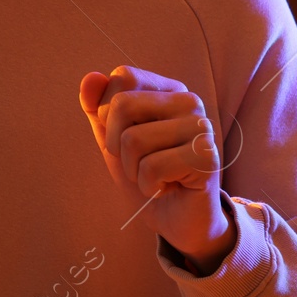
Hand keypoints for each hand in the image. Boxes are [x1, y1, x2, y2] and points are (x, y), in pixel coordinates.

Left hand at [78, 66, 235, 275]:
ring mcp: (201, 127)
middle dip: (116, 145)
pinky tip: (168, 188)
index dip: (108, 114)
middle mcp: (190, 101)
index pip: (123, 77)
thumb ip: (97, 109)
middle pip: (122, 104)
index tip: (126, 139)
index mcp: (169, 90)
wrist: (178, 220)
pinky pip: (151, 167)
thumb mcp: (113, 140)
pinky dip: (149, 186)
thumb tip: (90, 78)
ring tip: (156, 177)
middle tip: (139, 163)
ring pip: (133, 140)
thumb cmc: (147, 175)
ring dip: (133, 171)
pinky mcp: (206, 157)